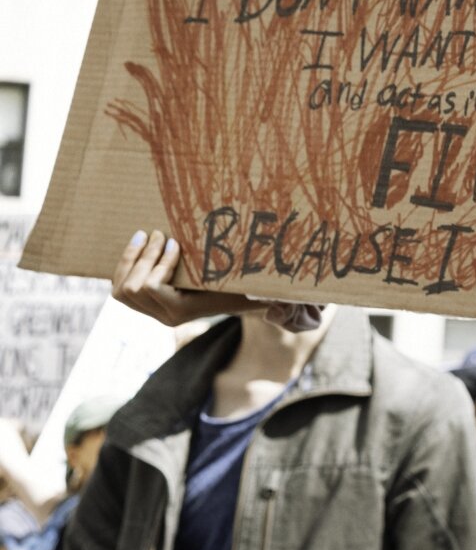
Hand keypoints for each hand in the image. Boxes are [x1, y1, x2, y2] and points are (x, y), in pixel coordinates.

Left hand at [112, 229, 261, 327]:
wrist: (235, 301)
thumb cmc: (246, 289)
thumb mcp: (254, 290)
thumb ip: (268, 298)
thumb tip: (281, 301)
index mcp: (183, 311)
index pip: (153, 287)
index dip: (159, 263)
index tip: (175, 242)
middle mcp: (163, 316)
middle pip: (133, 288)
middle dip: (144, 257)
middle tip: (158, 233)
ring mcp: (150, 311)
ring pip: (122, 289)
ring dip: (130, 260)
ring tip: (145, 236)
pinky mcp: (143, 303)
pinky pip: (120, 289)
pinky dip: (125, 266)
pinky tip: (138, 246)